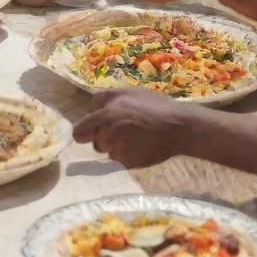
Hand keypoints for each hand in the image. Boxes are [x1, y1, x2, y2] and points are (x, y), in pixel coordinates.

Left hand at [74, 90, 191, 168]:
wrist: (178, 128)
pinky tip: (140, 145)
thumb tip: (90, 103)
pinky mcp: (130, 164)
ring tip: (132, 135)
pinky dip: (127, 154)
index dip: (84, 129)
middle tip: (119, 128)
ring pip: (107, 151)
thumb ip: (105, 97)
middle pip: (94, 142)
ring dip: (114, 145)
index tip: (92, 127)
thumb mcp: (128, 92)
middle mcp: (108, 137)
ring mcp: (119, 153)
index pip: (79, 132)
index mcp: (105, 117)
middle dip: (102, 136)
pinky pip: (121, 159)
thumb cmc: (152, 105)